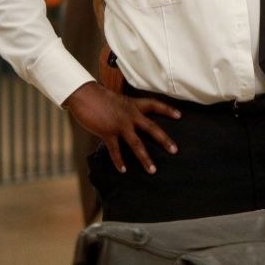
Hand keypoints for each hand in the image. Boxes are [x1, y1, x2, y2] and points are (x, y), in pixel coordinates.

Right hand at [64, 81, 179, 173]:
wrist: (84, 95)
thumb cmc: (99, 97)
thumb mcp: (118, 100)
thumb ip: (126, 110)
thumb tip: (130, 118)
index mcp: (134, 105)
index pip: (155, 105)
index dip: (168, 110)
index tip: (179, 115)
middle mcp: (131, 115)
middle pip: (152, 128)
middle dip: (164, 140)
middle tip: (175, 150)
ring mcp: (120, 125)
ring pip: (136, 144)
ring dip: (145, 158)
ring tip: (152, 170)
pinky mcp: (108, 133)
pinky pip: (115, 150)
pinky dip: (119, 161)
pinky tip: (123, 170)